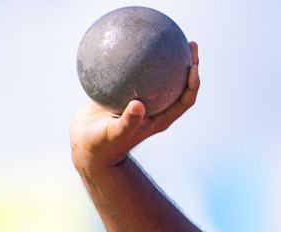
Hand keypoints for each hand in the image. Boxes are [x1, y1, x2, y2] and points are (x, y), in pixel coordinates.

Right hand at [70, 42, 199, 177]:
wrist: (86, 146)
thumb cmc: (103, 145)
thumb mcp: (115, 134)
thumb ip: (128, 122)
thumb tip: (138, 104)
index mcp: (159, 119)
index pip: (185, 100)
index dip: (193, 84)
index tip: (194, 66)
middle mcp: (154, 109)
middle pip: (179, 84)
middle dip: (188, 64)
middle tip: (190, 43)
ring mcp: (141, 101)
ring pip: (161, 77)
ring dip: (168, 58)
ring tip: (168, 37)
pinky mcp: (126, 94)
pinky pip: (136, 74)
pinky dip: (137, 59)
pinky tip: (131, 43)